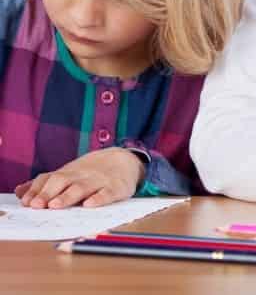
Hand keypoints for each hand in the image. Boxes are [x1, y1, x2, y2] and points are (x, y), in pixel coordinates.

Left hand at [15, 148, 142, 208]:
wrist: (126, 160)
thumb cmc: (91, 173)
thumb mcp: (68, 174)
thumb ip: (44, 183)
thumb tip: (19, 192)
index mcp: (68, 174)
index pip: (48, 178)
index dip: (36, 190)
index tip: (26, 202)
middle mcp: (81, 176)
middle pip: (62, 181)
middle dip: (48, 193)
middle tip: (37, 205)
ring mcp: (99, 181)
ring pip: (82, 187)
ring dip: (68, 196)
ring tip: (56, 205)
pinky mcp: (116, 187)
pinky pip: (108, 193)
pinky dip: (99, 198)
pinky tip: (89, 205)